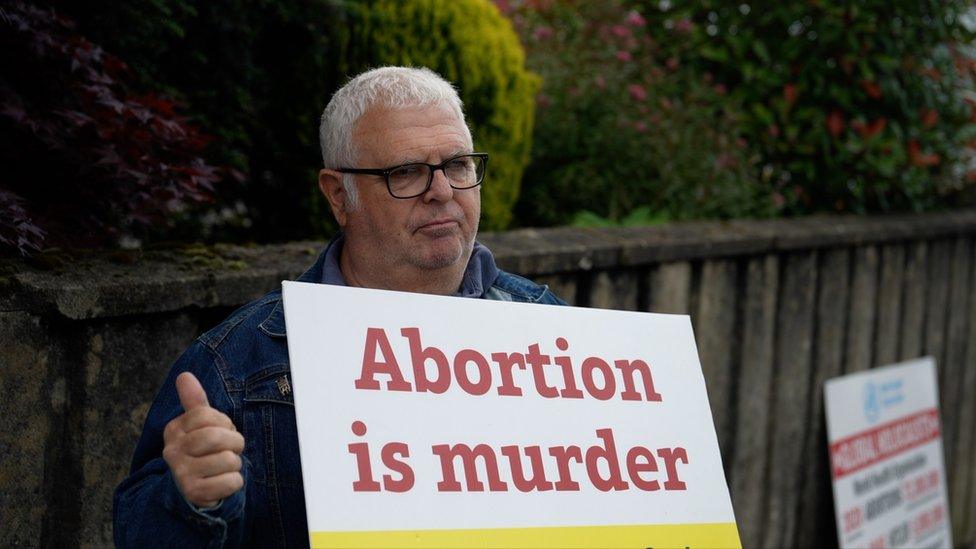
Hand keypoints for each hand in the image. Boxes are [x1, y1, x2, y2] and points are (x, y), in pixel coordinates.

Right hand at [163, 372, 244, 507]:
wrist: (191, 490)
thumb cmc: (201, 452)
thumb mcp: (198, 425)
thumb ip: (194, 401)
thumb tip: (184, 375)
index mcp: (173, 430)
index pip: (208, 415)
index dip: (224, 423)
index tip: (222, 431)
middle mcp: (172, 451)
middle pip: (217, 437)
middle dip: (234, 442)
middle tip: (231, 449)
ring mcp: (181, 474)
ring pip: (228, 460)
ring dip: (236, 464)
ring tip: (224, 467)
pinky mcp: (194, 493)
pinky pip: (231, 482)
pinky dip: (235, 482)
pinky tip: (222, 482)